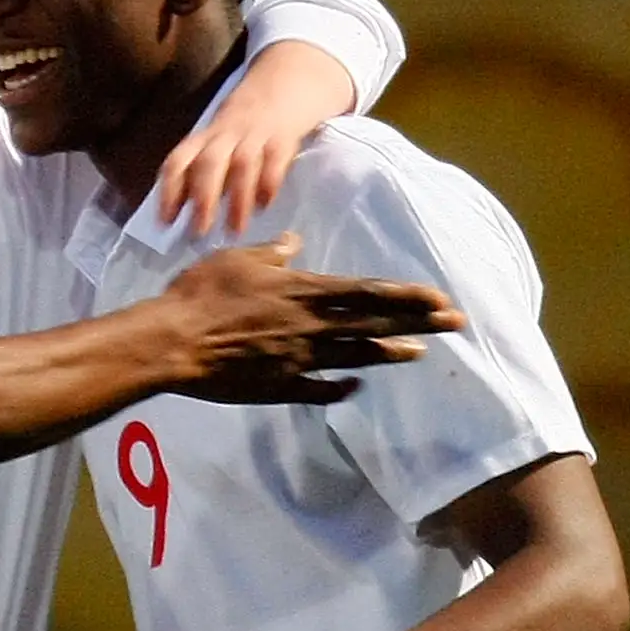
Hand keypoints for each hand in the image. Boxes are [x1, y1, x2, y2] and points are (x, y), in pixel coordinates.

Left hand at [157, 40, 353, 238]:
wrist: (285, 81)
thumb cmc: (245, 127)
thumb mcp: (219, 144)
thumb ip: (202, 176)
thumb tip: (180, 217)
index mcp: (205, 139)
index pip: (178, 161)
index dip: (169, 191)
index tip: (165, 222)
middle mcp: (226, 135)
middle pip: (209, 162)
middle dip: (203, 198)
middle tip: (200, 231)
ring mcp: (255, 134)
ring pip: (242, 164)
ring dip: (237, 199)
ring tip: (234, 230)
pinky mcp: (283, 136)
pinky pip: (275, 159)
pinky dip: (268, 183)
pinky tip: (264, 204)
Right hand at [164, 238, 462, 404]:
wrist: (174, 343)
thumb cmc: (202, 293)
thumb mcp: (238, 259)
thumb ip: (272, 254)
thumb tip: (295, 242)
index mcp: (305, 291)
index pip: (369, 293)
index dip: (408, 296)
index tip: (440, 297)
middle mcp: (311, 327)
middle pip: (375, 325)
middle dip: (419, 324)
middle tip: (455, 324)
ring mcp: (298, 360)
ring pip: (355, 357)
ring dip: (390, 355)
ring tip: (420, 354)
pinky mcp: (279, 386)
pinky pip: (318, 388)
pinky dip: (340, 387)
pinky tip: (356, 386)